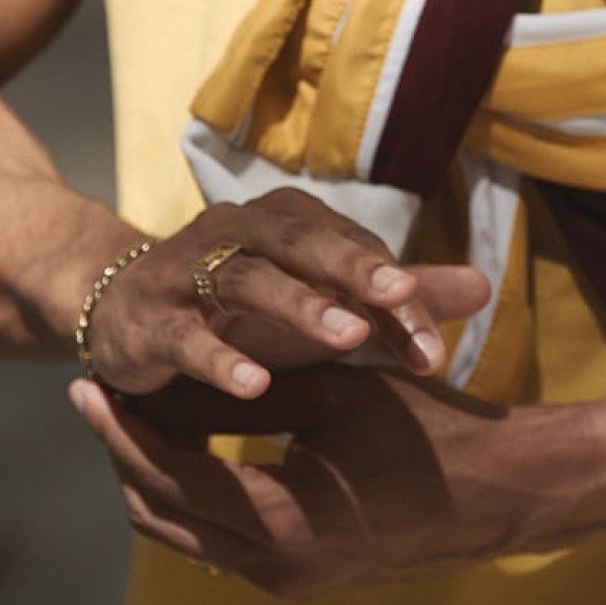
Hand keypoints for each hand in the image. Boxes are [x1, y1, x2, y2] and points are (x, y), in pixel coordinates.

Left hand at [68, 363, 582, 598]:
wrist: (509, 493)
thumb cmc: (430, 430)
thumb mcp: (330, 396)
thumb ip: (243, 397)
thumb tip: (159, 388)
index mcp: (279, 526)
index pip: (164, 479)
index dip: (120, 430)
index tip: (88, 383)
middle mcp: (274, 571)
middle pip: (159, 518)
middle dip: (122, 456)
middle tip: (98, 397)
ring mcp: (289, 582)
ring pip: (187, 534)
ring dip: (155, 476)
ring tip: (135, 412)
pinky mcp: (305, 577)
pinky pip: (224, 539)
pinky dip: (196, 494)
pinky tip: (192, 442)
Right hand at [80, 188, 489, 403]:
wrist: (122, 310)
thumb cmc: (238, 308)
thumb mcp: (321, 299)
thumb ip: (394, 295)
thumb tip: (482, 285)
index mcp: (284, 222)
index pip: (350, 247)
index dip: (394, 288)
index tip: (438, 340)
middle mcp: (235, 233)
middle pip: (300, 241)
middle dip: (352, 268)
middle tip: (403, 296)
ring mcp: (186, 274)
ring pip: (244, 279)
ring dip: (296, 304)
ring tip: (346, 336)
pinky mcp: (149, 321)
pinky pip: (185, 336)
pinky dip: (218, 359)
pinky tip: (254, 382)